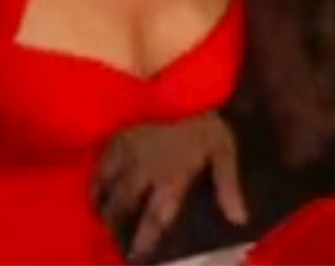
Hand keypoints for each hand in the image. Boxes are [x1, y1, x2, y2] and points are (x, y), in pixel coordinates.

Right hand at [96, 111, 244, 261]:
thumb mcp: (225, 153)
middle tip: (110, 238)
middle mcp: (144, 165)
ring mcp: (129, 147)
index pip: (154, 216)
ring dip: (102, 200)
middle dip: (116, 223)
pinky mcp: (121, 131)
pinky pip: (103, 157)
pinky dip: (98, 174)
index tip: (134, 258)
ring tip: (98, 214)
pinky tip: (96, 183)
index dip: (143, 239)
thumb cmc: (209, 124)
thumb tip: (238, 221)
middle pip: (124, 202)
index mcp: (170, 176)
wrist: (191, 86)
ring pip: (108, 180)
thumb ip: (228, 186)